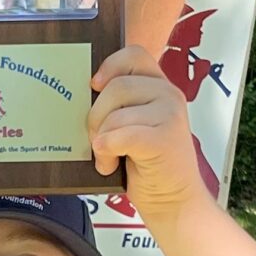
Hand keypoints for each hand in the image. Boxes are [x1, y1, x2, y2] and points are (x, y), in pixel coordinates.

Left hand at [89, 49, 207, 220]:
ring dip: (101, 140)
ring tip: (108, 158)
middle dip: (96, 116)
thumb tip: (81, 95)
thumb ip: (119, 106)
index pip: (134, 55)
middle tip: (97, 139)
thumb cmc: (148, 165)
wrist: (174, 201)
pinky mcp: (165, 138)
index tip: (94, 86)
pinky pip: (120, 136)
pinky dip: (107, 152)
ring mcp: (171, 115)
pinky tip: (110, 164)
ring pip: (115, 114)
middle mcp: (169, 95)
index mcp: (160, 87)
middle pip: (116, 86)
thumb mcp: (134, 125)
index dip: (109, 66)